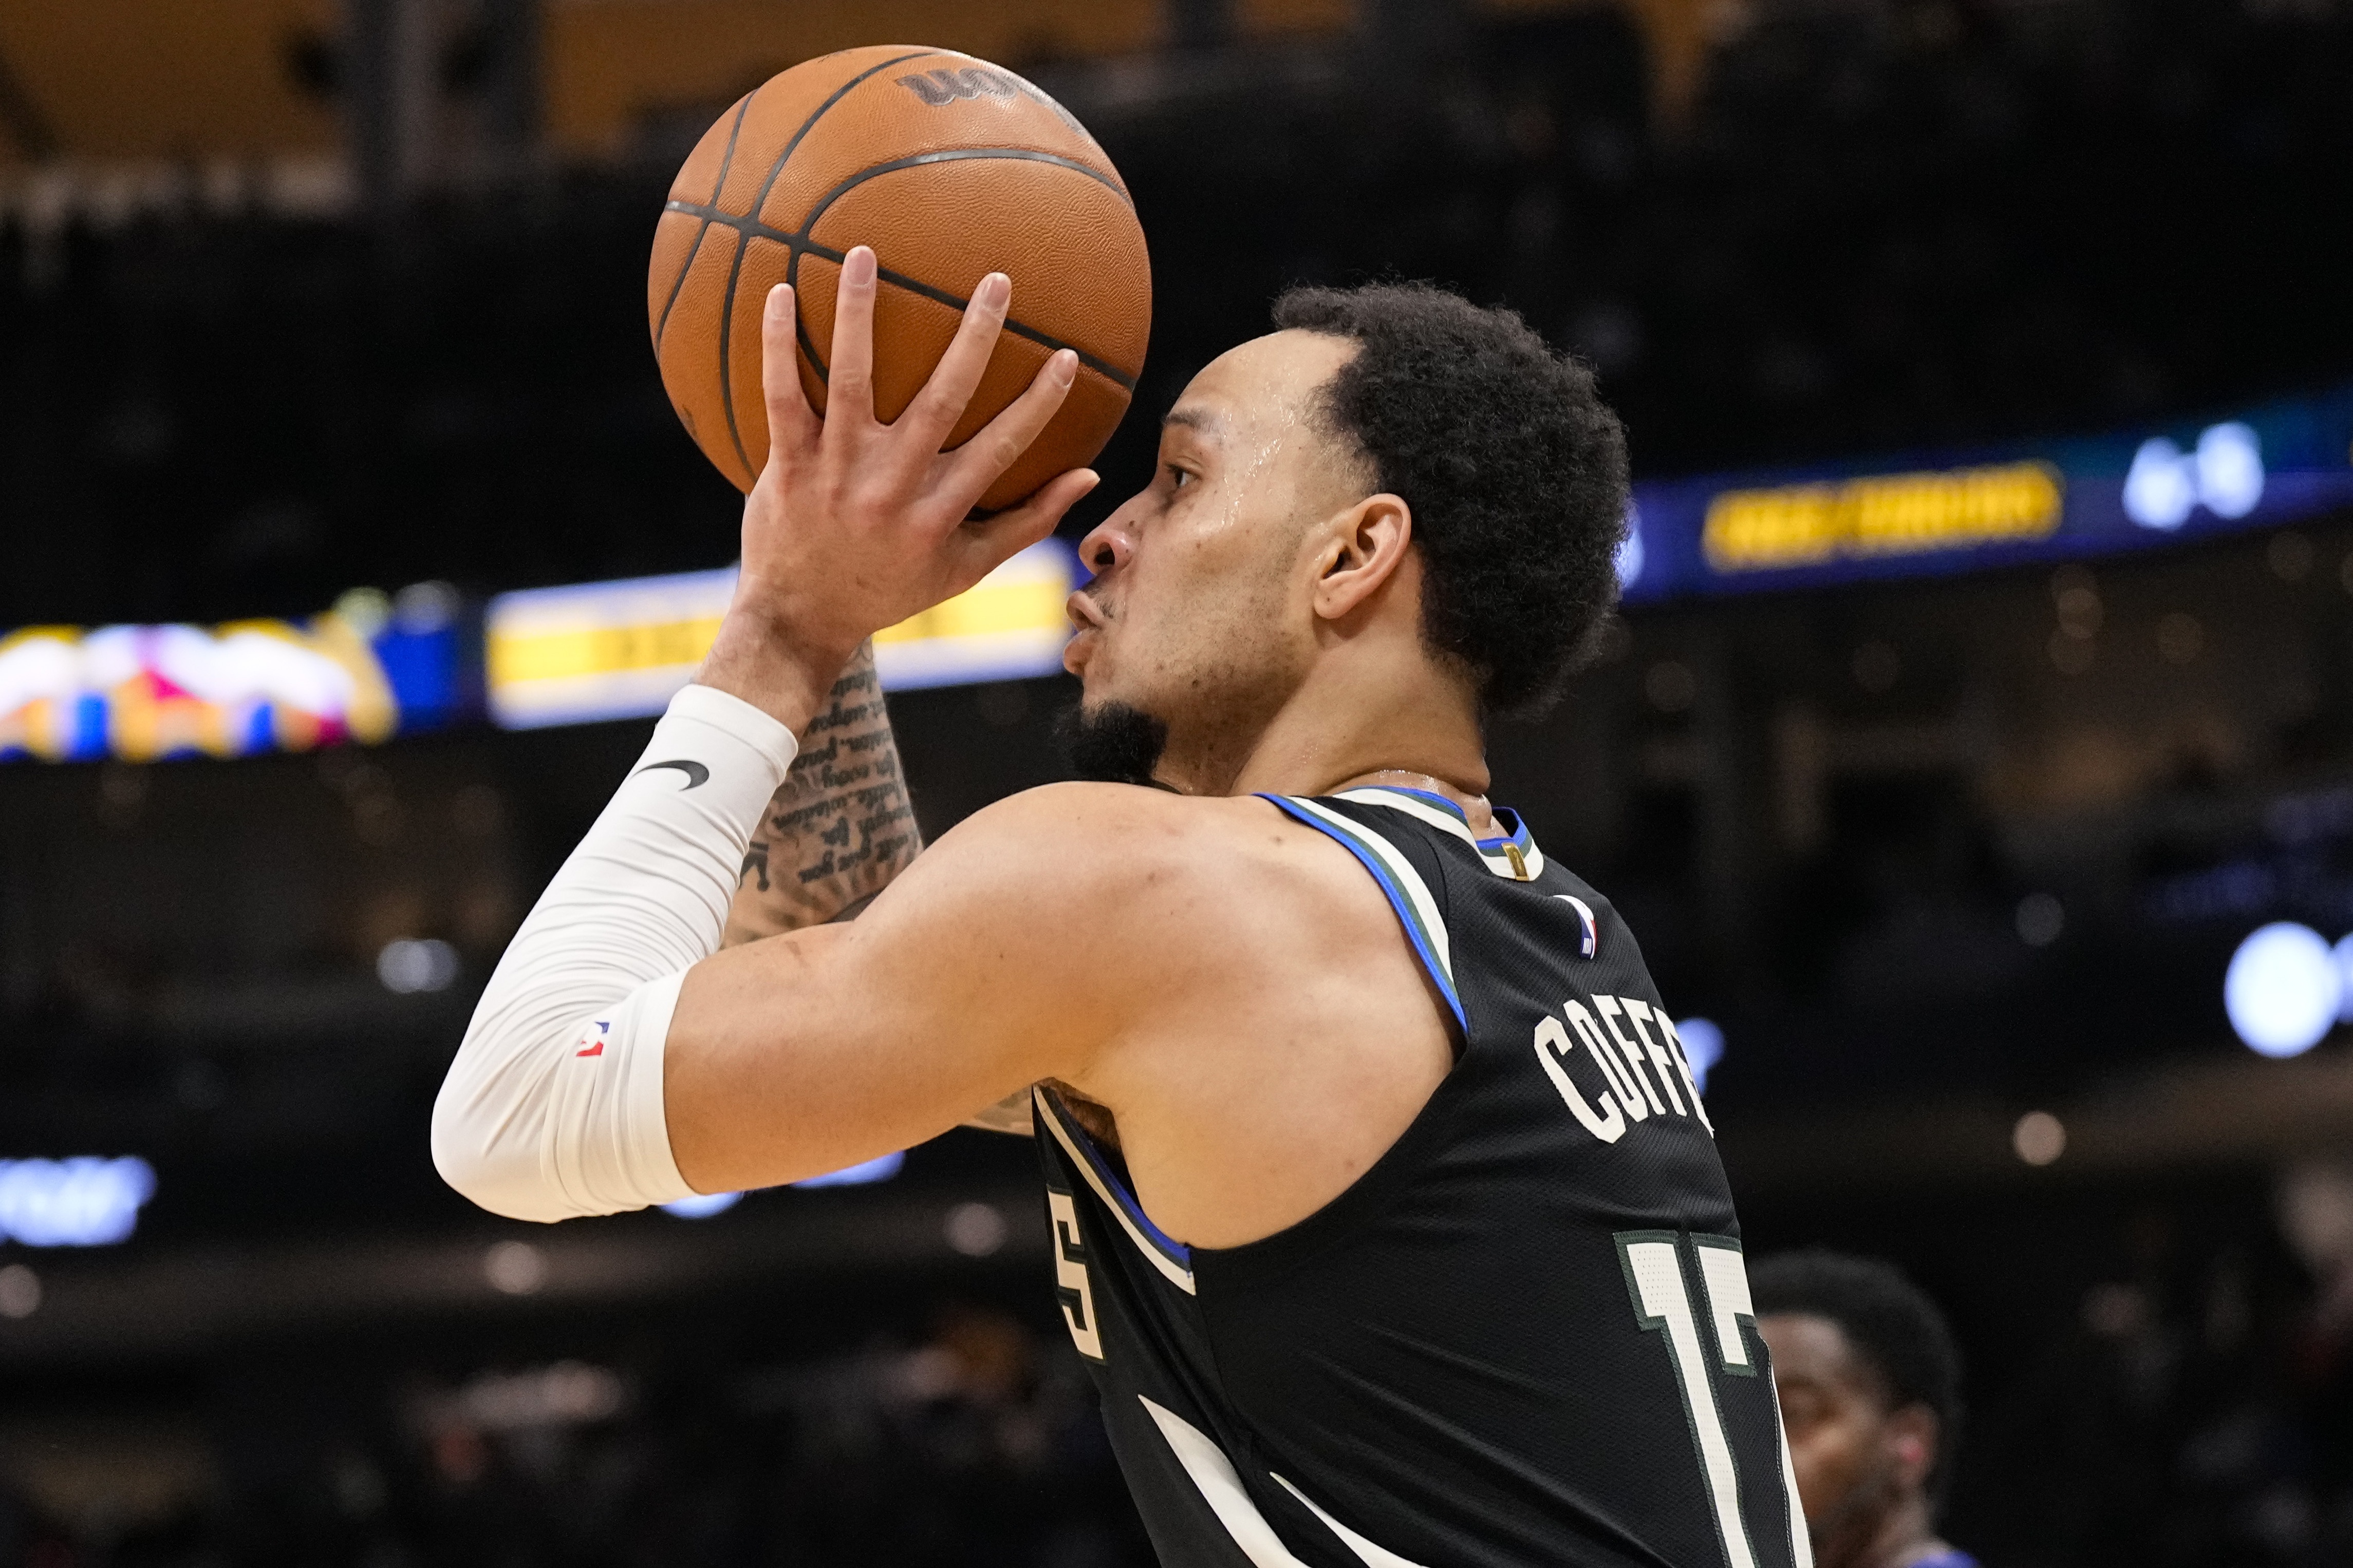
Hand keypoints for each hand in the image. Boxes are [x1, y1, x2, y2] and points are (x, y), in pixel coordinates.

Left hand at [699, 247, 1100, 729]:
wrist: (800, 618)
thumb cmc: (891, 588)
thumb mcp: (965, 569)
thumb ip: (1027, 523)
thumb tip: (1088, 475)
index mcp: (939, 513)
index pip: (1002, 448)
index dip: (1039, 403)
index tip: (1068, 356)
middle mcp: (891, 489)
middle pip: (940, 400)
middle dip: (974, 337)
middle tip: (998, 280)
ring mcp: (836, 474)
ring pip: (851, 379)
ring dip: (857, 312)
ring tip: (864, 253)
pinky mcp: (787, 466)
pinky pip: (781, 395)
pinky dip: (778, 343)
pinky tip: (779, 289)